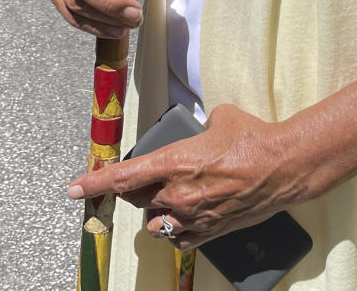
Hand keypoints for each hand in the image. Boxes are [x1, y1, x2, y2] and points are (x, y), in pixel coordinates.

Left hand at [67, 104, 303, 248]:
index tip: (73, 189)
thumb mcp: (217, 118)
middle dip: (136, 189)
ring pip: (154, 222)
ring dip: (155, 210)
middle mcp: (178, 193)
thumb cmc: (251, 138)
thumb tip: (195, 131)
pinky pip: (177, 238)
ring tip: (171, 195)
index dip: (95, 183)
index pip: (124, 177)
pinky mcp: (209, 232)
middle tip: (145, 178)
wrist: (283, 166)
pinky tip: (185, 215)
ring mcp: (193, 216)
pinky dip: (175, 228)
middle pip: (137, 199)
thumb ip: (195, 129)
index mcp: (174, 162)